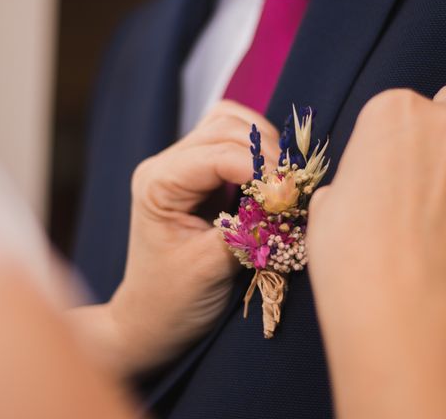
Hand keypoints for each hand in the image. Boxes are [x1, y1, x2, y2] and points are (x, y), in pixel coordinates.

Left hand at [93, 101, 278, 374]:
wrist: (153, 319)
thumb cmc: (172, 300)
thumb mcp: (210, 268)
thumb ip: (247, 230)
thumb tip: (286, 201)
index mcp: (158, 183)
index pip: (216, 155)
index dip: (258, 167)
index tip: (289, 193)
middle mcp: (166, 166)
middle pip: (225, 127)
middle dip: (265, 152)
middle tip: (291, 188)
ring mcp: (182, 167)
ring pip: (230, 126)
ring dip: (263, 147)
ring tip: (282, 182)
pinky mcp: (201, 176)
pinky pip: (233, 144)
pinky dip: (258, 153)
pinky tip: (270, 179)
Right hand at [307, 84, 445, 417]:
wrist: (395, 306)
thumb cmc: (345, 249)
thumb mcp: (329, 201)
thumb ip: (359, 176)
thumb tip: (373, 188)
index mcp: (393, 112)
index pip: (399, 107)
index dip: (390, 140)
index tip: (384, 171)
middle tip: (427, 174)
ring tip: (443, 226)